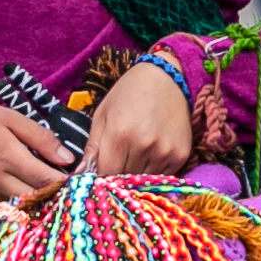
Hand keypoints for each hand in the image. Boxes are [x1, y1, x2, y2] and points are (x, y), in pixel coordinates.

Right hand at [0, 93, 72, 211]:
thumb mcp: (9, 117)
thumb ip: (40, 138)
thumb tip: (68, 159)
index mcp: (7, 156)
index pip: (47, 180)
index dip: (66, 184)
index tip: (77, 182)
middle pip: (34, 200)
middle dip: (52, 197)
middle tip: (64, 191)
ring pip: (16, 209)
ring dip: (32, 203)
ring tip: (41, 193)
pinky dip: (9, 205)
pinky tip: (14, 194)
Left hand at [82, 57, 193, 177]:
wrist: (165, 78)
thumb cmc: (127, 95)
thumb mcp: (102, 116)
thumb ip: (91, 148)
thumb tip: (80, 175)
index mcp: (119, 134)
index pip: (105, 174)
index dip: (100, 177)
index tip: (99, 173)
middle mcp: (144, 145)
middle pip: (125, 181)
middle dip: (117, 178)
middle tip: (117, 165)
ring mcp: (165, 151)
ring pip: (144, 182)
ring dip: (136, 176)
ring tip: (134, 158)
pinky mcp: (180, 155)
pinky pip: (163, 177)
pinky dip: (154, 173)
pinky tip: (150, 156)